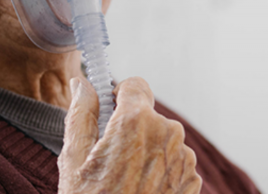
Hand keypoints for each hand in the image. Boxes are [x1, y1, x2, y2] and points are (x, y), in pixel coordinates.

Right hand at [58, 76, 201, 192]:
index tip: (109, 112)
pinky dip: (160, 169)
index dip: (119, 96)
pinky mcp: (193, 179)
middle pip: (148, 113)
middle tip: (110, 159)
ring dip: (147, 149)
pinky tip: (141, 191)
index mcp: (136, 121)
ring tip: (125, 181)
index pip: (135, 85)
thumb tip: (83, 84)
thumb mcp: (74, 159)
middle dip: (131, 128)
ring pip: (162, 137)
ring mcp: (184, 157)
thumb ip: (81, 113)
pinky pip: (174, 160)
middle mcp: (167, 133)